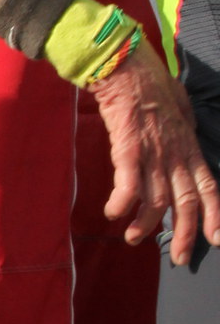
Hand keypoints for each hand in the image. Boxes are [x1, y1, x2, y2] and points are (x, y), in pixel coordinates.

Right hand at [90, 42, 219, 265]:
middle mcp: (175, 154)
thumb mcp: (179, 105)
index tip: (217, 239)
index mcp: (188, 146)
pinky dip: (122, 204)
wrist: (126, 64)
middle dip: (184, 235)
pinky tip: (113, 213)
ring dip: (145, 225)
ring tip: (132, 238)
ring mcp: (154, 152)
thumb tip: (186, 131)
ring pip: (156, 201)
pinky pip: (129, 186)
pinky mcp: (129, 149)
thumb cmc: (150, 81)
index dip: (215, 215)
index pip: (209, 187)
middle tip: (177, 259)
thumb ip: (183, 125)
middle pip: (187, 202)